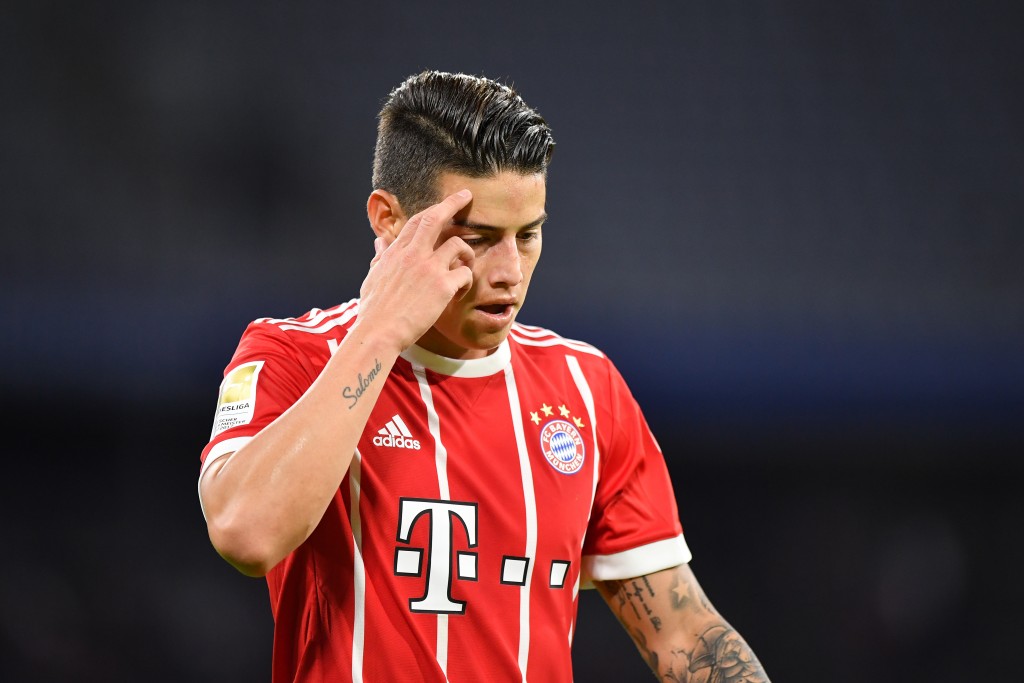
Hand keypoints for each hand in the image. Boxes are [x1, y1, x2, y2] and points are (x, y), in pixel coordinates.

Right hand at [356, 190, 475, 352]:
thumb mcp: (373, 277)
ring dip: (467, 253)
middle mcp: (413, 255)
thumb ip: (380, 257)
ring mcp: (428, 269)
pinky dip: (467, 280)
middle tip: (467, 196)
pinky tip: (461, 291)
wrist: (378, 332)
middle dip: (453, 203)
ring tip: (466, 264)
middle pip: (435, 218)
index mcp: (396, 252)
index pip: (417, 222)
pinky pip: (465, 273)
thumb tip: (379, 242)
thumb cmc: (374, 310)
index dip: (434, 209)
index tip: (446, 204)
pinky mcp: (442, 287)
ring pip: (458, 245)